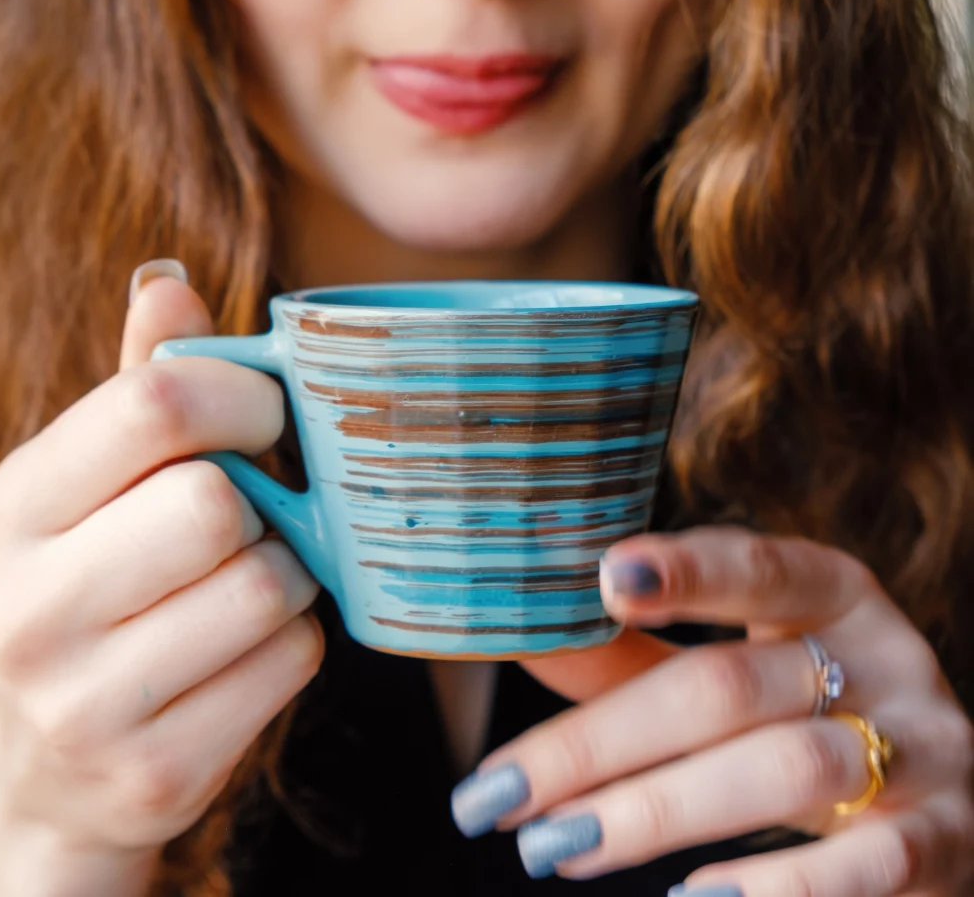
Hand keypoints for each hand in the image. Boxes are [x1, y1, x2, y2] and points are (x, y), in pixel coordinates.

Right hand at [0, 264, 322, 888]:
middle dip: (256, 500)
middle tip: (245, 513)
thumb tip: (170, 284)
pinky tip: (245, 646)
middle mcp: (27, 610)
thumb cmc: (74, 599)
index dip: (238, 394)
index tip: (259, 410)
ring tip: (240, 580)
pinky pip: (290, 662)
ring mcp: (87, 704)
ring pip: (266, 586)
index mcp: (5, 514)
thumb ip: (132, 393)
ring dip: (283, 572)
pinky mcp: (157, 771)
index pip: (151, 409)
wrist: (35, 780)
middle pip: (215, 504)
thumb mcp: (73, 495)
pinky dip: (292, 641)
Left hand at [451, 527, 973, 895]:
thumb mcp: (731, 675)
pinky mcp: (947, 840)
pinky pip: (867, 863)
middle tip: (500, 794)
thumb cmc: (801, 720)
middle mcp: (882, 658)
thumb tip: (522, 635)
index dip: (687, 569)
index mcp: (827, 592)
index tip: (608, 578)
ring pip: (788, 769)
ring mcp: (925, 749)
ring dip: (658, 812)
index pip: (756, 565)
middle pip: (731, 686)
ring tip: (558, 846)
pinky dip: (779, 885)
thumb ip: (633, 661)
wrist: (937, 805)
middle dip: (601, 744)